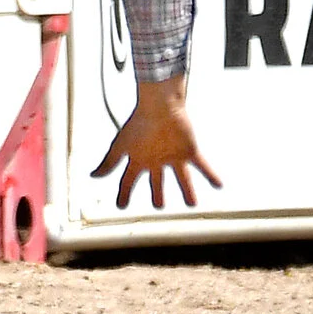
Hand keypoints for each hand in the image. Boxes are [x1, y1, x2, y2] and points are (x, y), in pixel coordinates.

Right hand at [94, 77, 220, 210]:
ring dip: (188, 191)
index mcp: (139, 159)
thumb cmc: (138, 125)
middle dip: (158, 193)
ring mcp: (173, 156)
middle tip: (160, 205)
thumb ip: (109, 163)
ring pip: (182, 178)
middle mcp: (156, 160)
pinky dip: (211, 175)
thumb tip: (93, 177)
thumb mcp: (121, 146)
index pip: (129, 180)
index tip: (121, 205)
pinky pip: (202, 166)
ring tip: (192, 204)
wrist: (160, 107)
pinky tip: (219, 184)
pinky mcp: (189, 151)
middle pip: (156, 181)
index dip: (124, 193)